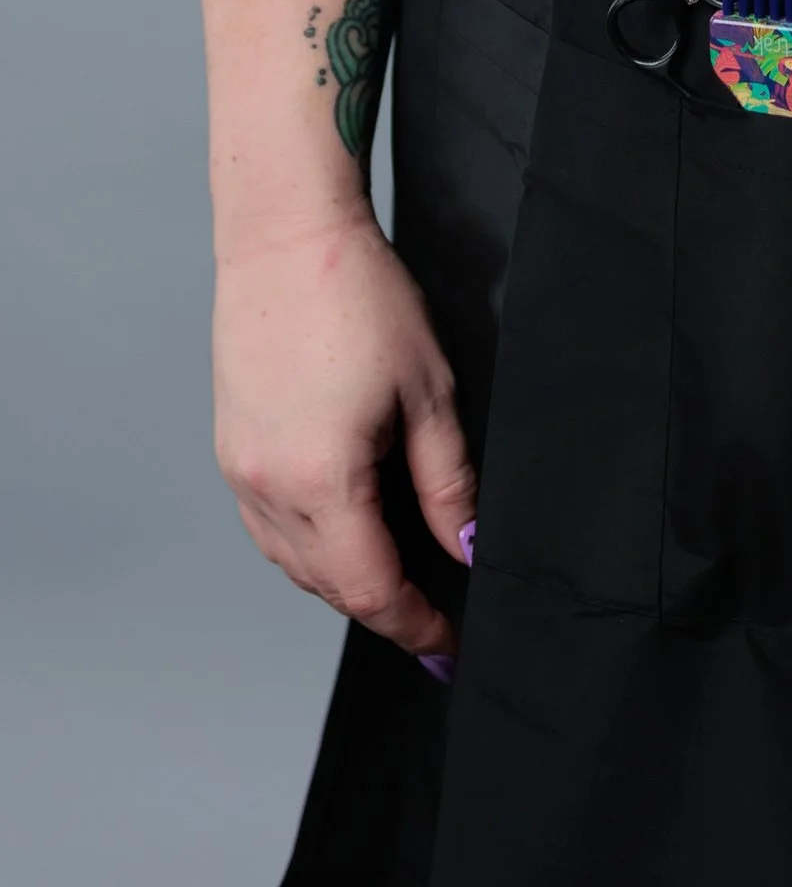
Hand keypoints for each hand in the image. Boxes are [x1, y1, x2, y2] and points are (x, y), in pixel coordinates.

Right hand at [212, 208, 474, 661]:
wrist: (287, 237)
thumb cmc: (360, 298)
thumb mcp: (430, 393)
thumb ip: (449, 483)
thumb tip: (467, 547)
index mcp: (321, 482)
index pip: (372, 590)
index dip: (416, 627)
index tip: (448, 649)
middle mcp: (267, 490)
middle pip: (329, 587)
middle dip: (384, 608)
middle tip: (435, 617)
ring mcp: (240, 473)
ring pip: (294, 564)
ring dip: (345, 580)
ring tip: (399, 577)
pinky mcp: (231, 451)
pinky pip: (270, 528)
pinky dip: (310, 546)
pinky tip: (347, 528)